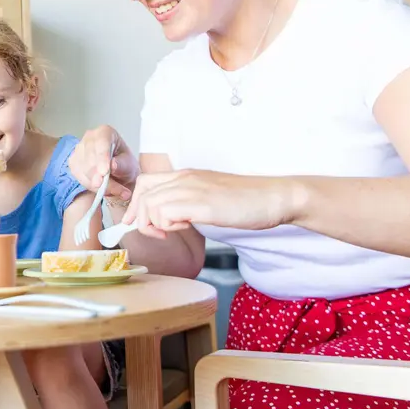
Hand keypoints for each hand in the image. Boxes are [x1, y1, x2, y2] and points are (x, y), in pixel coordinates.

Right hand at [68, 125, 136, 199]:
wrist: (117, 174)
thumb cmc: (124, 165)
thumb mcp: (130, 165)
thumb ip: (122, 165)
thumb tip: (112, 165)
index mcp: (105, 132)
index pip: (101, 143)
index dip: (102, 158)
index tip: (105, 172)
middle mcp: (89, 138)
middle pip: (90, 158)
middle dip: (100, 176)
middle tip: (115, 190)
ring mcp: (78, 150)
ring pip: (84, 169)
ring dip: (98, 184)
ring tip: (114, 190)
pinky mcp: (73, 163)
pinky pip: (80, 177)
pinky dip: (91, 186)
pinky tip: (101, 187)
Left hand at [122, 169, 297, 237]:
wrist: (273, 197)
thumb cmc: (246, 201)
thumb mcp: (209, 197)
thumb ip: (188, 203)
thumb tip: (169, 218)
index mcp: (185, 175)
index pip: (144, 182)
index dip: (136, 204)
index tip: (136, 222)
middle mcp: (184, 177)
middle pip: (142, 193)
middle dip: (140, 217)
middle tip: (157, 233)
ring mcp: (191, 188)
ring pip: (150, 204)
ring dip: (156, 223)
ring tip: (176, 230)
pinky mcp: (200, 203)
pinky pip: (165, 213)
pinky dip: (168, 226)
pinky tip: (185, 228)